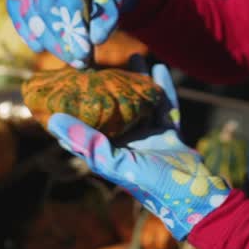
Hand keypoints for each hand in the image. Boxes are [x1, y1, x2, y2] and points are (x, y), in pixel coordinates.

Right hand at [6, 0, 146, 66]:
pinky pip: (17, 10)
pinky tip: (40, 47)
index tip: (84, 53)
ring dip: (47, 41)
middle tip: (78, 62)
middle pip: (45, 8)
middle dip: (60, 40)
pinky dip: (27, 31)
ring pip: (30, 13)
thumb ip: (108, 12)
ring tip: (68, 59)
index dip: (73, 28)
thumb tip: (96, 38)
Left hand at [47, 62, 230, 238]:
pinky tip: (158, 68)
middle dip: (109, 86)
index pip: (85, 128)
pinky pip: (165, 106)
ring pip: (140, 103)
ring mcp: (149, 137)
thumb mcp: (117, 164)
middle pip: (114, 109)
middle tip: (102, 61)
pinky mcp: (169, 134)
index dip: (73, 109)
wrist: (193, 193)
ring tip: (133, 55)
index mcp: (109, 153)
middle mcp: (126, 144)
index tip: (63, 84)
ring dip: (137, 81)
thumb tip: (55, 121)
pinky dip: (162, 88)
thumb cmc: (151, 184)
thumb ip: (89, 143)